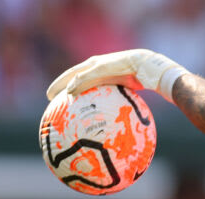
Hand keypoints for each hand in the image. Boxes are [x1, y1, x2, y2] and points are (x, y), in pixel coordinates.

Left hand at [46, 49, 188, 102]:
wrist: (154, 69)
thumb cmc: (149, 81)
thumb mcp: (134, 95)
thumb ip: (126, 105)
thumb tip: (129, 127)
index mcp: (107, 72)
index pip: (85, 78)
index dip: (73, 86)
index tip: (63, 98)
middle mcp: (100, 66)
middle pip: (75, 74)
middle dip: (61, 84)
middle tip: (49, 96)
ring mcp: (101, 64)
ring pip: (76, 73)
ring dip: (62, 83)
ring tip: (51, 95)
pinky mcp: (103, 66)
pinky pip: (87, 76)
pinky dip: (77, 83)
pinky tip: (69, 93)